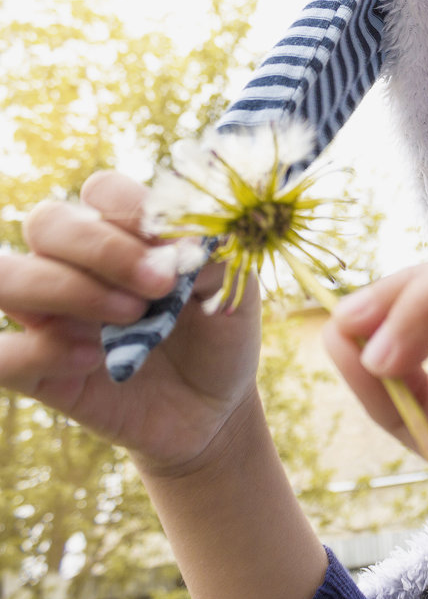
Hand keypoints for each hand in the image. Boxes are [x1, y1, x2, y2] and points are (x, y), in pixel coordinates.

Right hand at [0, 171, 263, 476]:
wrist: (215, 407)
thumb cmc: (219, 335)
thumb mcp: (234, 290)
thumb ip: (213, 255)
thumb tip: (182, 239)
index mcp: (125, 235)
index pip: (101, 191)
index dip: (130, 208)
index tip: (177, 248)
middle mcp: (76, 266)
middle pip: (47, 222)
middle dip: (103, 248)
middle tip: (160, 287)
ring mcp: (51, 316)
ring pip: (6, 277)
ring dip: (67, 289)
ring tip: (131, 317)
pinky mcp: (38, 371)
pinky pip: (0, 353)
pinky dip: (40, 351)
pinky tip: (94, 360)